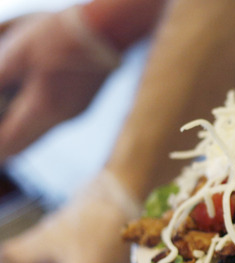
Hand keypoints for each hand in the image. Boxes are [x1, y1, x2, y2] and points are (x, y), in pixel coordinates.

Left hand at [0, 6, 119, 160]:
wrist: (107, 29)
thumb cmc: (60, 36)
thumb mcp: (16, 53)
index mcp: (42, 109)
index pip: (9, 144)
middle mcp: (61, 118)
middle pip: (25, 143)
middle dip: (5, 143)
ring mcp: (76, 111)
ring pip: (40, 132)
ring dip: (20, 129)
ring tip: (5, 117)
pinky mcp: (84, 101)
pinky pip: (54, 119)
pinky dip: (36, 116)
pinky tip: (28, 99)